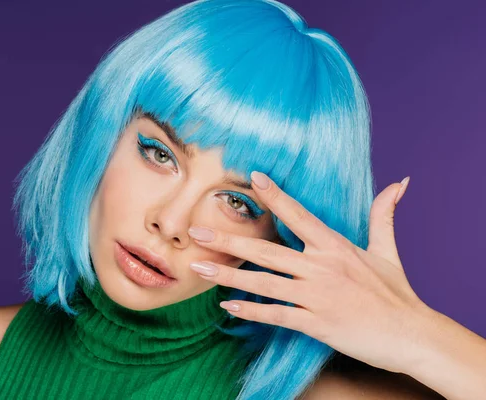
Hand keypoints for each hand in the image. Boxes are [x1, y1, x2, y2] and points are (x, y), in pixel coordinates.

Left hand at [187, 171, 432, 374]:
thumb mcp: (386, 251)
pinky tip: (227, 306)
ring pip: (263, 282)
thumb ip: (383, 215)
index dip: (274, 195)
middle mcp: (321, 266)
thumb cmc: (396, 293)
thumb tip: (400, 183)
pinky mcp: (317, 322)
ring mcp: (317, 295)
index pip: (298, 214)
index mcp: (334, 245)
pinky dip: (251, 311)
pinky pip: (277, 315)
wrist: (412, 334)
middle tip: (195, 232)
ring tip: (199, 270)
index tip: (252, 177)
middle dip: (228, 240)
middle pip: (266, 249)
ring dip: (228, 276)